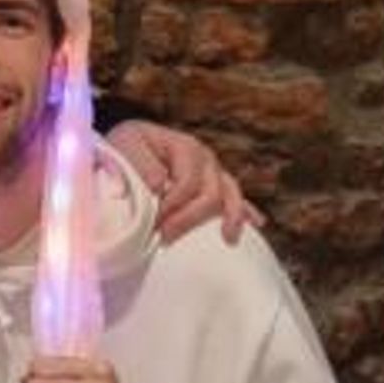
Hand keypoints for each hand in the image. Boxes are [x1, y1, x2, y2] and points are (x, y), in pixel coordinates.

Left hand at [110, 120, 262, 245]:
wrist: (130, 144)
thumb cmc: (128, 146)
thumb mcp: (127, 145)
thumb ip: (142, 163)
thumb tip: (159, 185)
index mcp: (185, 147)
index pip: (188, 182)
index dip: (173, 205)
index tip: (154, 222)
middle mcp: (205, 158)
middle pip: (211, 193)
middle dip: (189, 218)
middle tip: (165, 237)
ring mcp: (213, 171)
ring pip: (230, 194)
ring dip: (230, 217)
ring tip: (228, 238)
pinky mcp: (214, 183)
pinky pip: (235, 197)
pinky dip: (246, 210)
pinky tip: (256, 223)